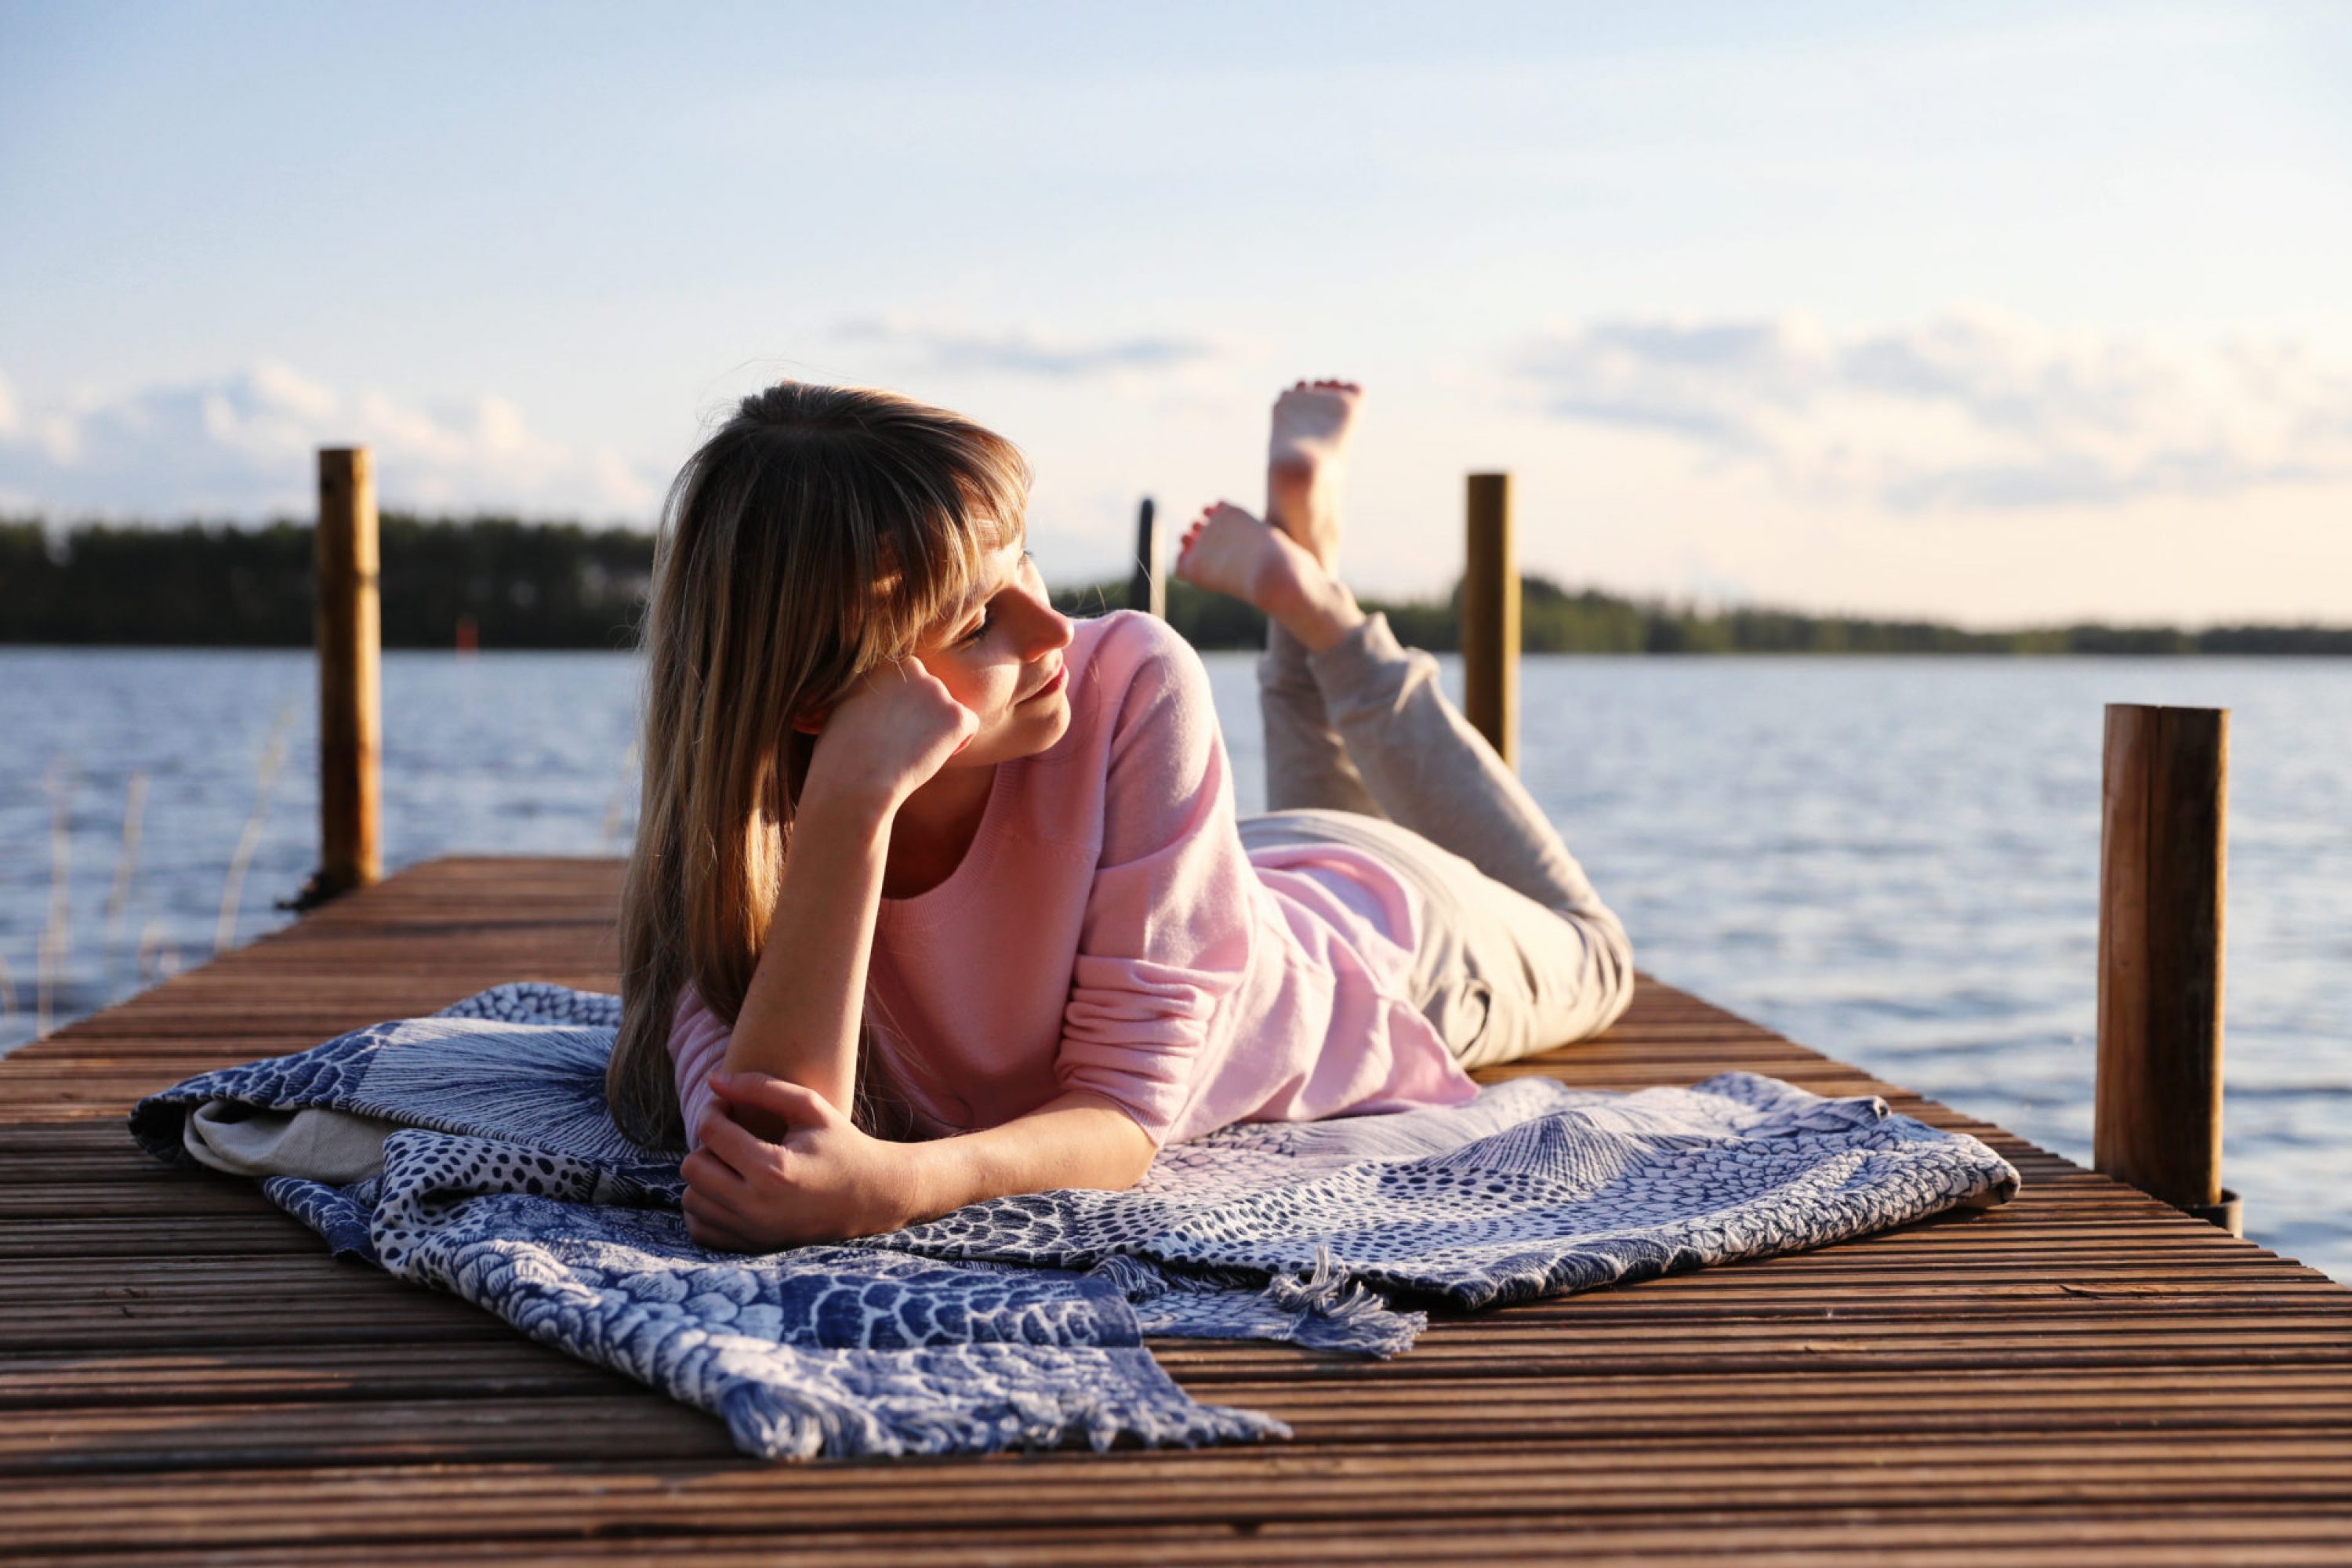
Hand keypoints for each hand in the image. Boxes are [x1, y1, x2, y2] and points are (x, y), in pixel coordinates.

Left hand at [679, 1071, 921, 1250]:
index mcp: (773, 1168)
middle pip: (693, 1166)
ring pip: (691, 1198)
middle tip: (732, 1135)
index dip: (714, 1109)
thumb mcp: (810, 1107)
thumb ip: (761, 1087)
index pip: (711, 1132)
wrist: (872, 1198)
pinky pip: (698, 1227)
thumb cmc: (841, 1145)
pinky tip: (731, 1189)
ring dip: (706, 1175)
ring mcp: (752, 1232)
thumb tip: (712, 1081)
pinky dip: (706, 1206)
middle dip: (708, 1144)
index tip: (729, 1105)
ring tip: (734, 1163)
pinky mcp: (749, 1247)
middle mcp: (757, 1206)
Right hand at [801, 654, 977, 810]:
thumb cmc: (840, 756)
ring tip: (909, 752)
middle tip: (898, 744)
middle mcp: (911, 667)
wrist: (854, 779)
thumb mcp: (843, 709)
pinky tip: (931, 756)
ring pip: (948, 710)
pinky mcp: (955, 714)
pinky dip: (956, 743)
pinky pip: (970, 726)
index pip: (907, 681)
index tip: (884, 730)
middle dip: (921, 716)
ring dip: (937, 730)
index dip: (900, 709)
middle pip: (929, 693)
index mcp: (882, 663)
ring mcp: (936, 689)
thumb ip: (869, 696)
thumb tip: (882, 705)